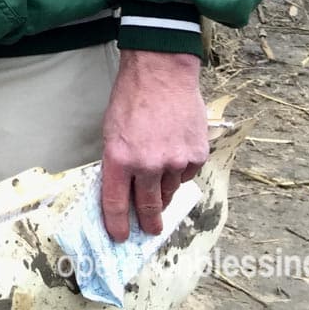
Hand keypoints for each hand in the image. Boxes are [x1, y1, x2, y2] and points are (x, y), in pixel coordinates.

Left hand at [99, 50, 206, 242]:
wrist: (161, 72)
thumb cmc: (131, 99)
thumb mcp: (112, 131)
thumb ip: (118, 162)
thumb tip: (124, 190)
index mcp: (120, 158)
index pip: (115, 202)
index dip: (117, 224)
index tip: (120, 236)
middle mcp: (148, 164)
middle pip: (148, 206)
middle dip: (148, 222)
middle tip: (150, 230)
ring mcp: (175, 162)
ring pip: (169, 191)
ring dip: (163, 188)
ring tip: (160, 171)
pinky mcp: (197, 155)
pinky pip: (187, 174)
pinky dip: (180, 170)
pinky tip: (175, 150)